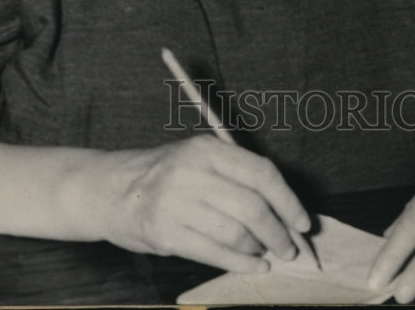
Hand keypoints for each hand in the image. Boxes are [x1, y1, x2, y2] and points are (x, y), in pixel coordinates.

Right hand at [97, 136, 310, 273]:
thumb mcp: (198, 159)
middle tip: (289, 248)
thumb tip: (285, 209)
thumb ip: (236, 175)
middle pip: (252, 207)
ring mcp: (177, 203)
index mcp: (207, 149)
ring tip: (265, 254)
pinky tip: (252, 266)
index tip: (303, 223)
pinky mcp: (166, 233)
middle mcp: (193, 172)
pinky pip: (215, 253)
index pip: (261, 173)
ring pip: (236, 233)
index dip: (288, 201)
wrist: (112, 190)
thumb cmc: (165, 175)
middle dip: (278, 233)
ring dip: (259, 250)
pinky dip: (240, 264)